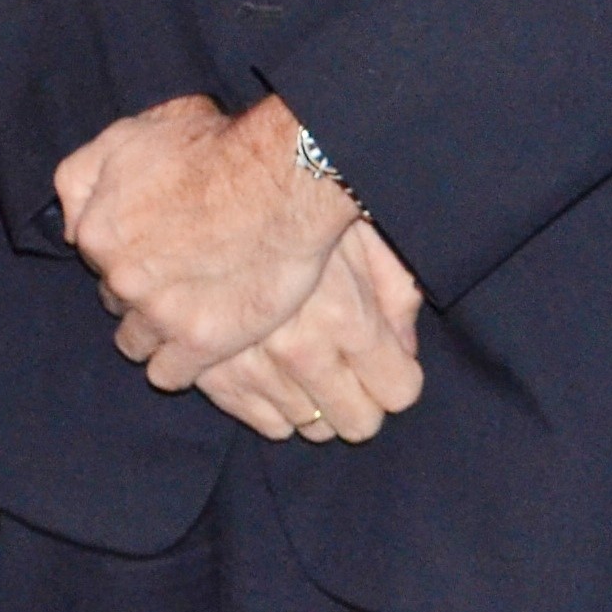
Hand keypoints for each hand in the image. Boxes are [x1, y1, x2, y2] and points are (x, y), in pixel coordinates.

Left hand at [63, 93, 355, 386]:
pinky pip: (167, 374)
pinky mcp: (201, 342)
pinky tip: (197, 347)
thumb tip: (70, 227)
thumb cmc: (211, 147)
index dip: (125, 251)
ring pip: (134, 343)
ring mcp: (159, 314)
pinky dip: (177, 364)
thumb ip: (83, 179)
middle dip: (139, 291)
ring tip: (186, 315)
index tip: (154, 244)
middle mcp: (120, 278)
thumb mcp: (127, 135)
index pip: (95, 257)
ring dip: (153, 332)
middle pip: (115, 301)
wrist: (282, 178)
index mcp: (97, 232)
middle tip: (177, 276)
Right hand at [193, 223, 425, 441]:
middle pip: (357, 422)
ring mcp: (250, 365)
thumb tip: (404, 348)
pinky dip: (269, 404)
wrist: (209, 186)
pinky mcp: (207, 371)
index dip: (398, 376)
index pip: (399, 392)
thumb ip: (396, 296)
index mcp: (345, 316)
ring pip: (307, 425)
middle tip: (345, 367)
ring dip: (311, 400)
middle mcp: (299, 350)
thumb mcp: (367, 236)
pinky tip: (269, 370)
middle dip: (361, 399)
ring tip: (300, 360)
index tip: (387, 362)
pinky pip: (259, 421)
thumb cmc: (296, 201)